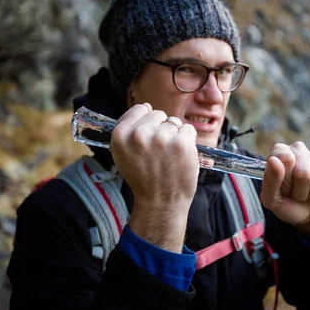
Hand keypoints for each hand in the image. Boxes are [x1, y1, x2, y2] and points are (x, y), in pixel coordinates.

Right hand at [109, 103, 198, 251]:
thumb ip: (129, 130)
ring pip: (174, 122)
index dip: (147, 120)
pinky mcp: (181, 143)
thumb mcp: (122, 155)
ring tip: (169, 156)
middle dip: (161, 129)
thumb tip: (145, 107)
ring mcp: (161, 138)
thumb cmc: (143, 178)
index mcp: (120, 135)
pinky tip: (181, 156)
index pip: (140, 108)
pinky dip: (188, 141)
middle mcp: (139, 134)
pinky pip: (188, 130)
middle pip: (158, 114)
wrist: (161, 202)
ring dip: (175, 136)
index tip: (148, 135)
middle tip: (159, 151)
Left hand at [260, 142, 309, 235]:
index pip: (283, 159)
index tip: (284, 189)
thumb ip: (270, 181)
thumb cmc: (289, 204)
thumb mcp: (272, 200)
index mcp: (279, 153)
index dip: (285, 182)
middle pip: (303, 173)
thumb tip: (274, 160)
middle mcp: (299, 148)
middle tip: (297, 194)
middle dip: (300, 192)